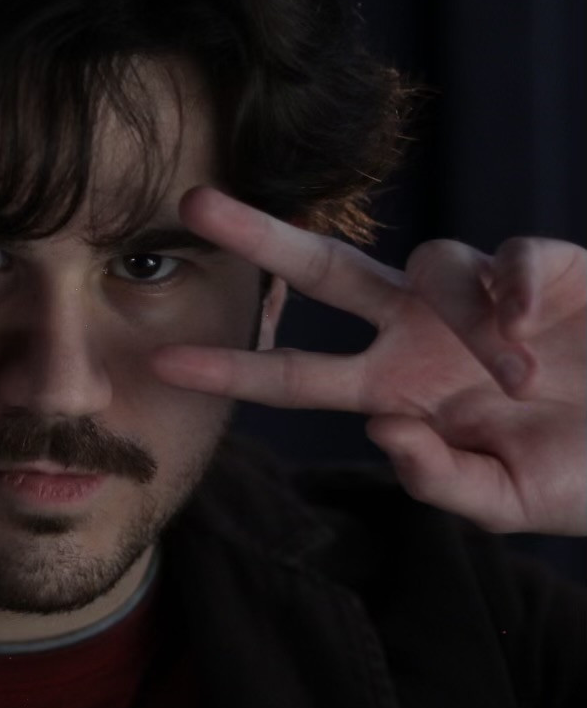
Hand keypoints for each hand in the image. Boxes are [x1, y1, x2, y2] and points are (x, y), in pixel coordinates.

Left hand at [151, 188, 586, 535]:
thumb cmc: (582, 471)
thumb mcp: (508, 502)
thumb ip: (442, 482)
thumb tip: (382, 429)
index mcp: (399, 391)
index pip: (298, 376)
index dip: (234, 368)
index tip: (162, 362)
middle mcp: (421, 334)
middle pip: (323, 273)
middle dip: (260, 237)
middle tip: (195, 205)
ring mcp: (477, 297)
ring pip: (430, 265)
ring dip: (467, 322)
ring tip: (522, 377)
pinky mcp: (543, 267)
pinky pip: (507, 254)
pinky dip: (510, 282)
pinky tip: (529, 322)